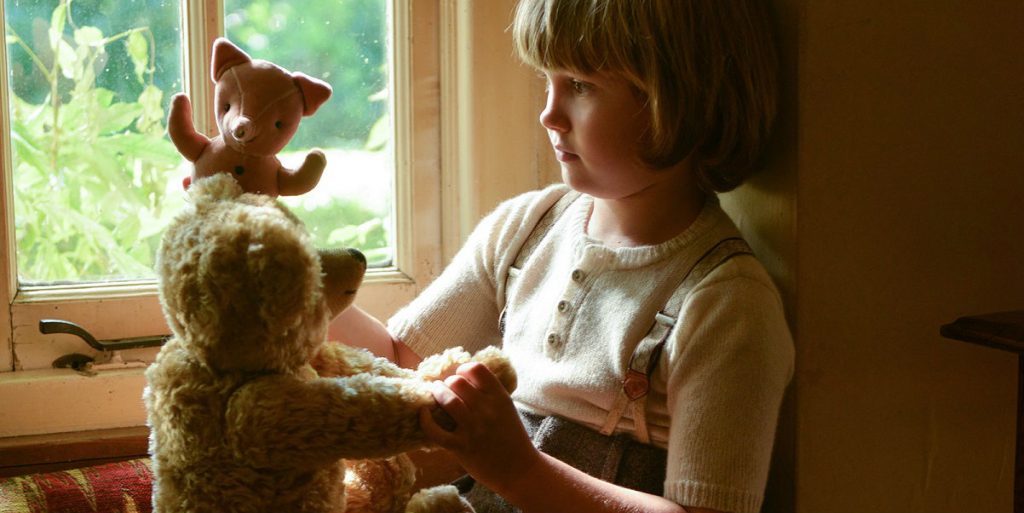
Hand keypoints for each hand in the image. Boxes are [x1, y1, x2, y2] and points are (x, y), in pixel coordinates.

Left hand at [420, 362, 540, 489]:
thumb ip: (490, 394)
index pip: (476, 369)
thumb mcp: (507, 409)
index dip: (464, 369)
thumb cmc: (512, 438)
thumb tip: (466, 377)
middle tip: (447, 388)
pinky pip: (436, 431)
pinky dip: (425, 420)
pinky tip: (423, 413)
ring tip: (435, 392)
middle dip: (448, 382)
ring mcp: (473, 428)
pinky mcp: (461, 447)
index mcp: (499, 397)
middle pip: (457, 382)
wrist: (519, 470)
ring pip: (448, 400)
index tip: (461, 376)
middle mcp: (486, 410)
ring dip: (437, 393)